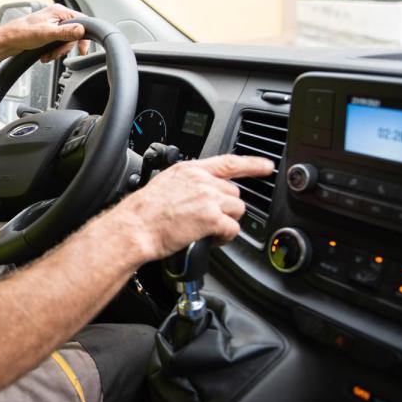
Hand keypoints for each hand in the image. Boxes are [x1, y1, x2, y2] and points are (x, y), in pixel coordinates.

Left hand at [0, 4, 89, 62]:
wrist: (7, 41)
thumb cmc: (22, 33)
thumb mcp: (48, 33)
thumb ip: (66, 32)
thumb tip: (81, 30)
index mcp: (59, 12)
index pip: (82, 21)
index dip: (84, 36)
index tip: (82, 49)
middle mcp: (57, 16)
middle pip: (73, 34)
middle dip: (65, 47)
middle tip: (57, 54)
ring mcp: (52, 24)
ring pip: (65, 40)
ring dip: (58, 51)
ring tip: (48, 55)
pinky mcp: (47, 33)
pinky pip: (57, 43)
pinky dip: (52, 51)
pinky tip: (45, 55)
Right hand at [107, 155, 274, 261]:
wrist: (135, 227)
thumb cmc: (143, 212)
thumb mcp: (165, 185)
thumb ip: (187, 184)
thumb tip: (200, 194)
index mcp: (189, 170)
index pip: (228, 162)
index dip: (252, 164)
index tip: (266, 166)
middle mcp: (202, 181)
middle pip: (233, 193)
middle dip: (225, 208)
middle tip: (208, 220)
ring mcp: (208, 198)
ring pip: (237, 210)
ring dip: (226, 222)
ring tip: (207, 230)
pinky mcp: (212, 218)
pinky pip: (232, 229)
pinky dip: (224, 237)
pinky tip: (209, 239)